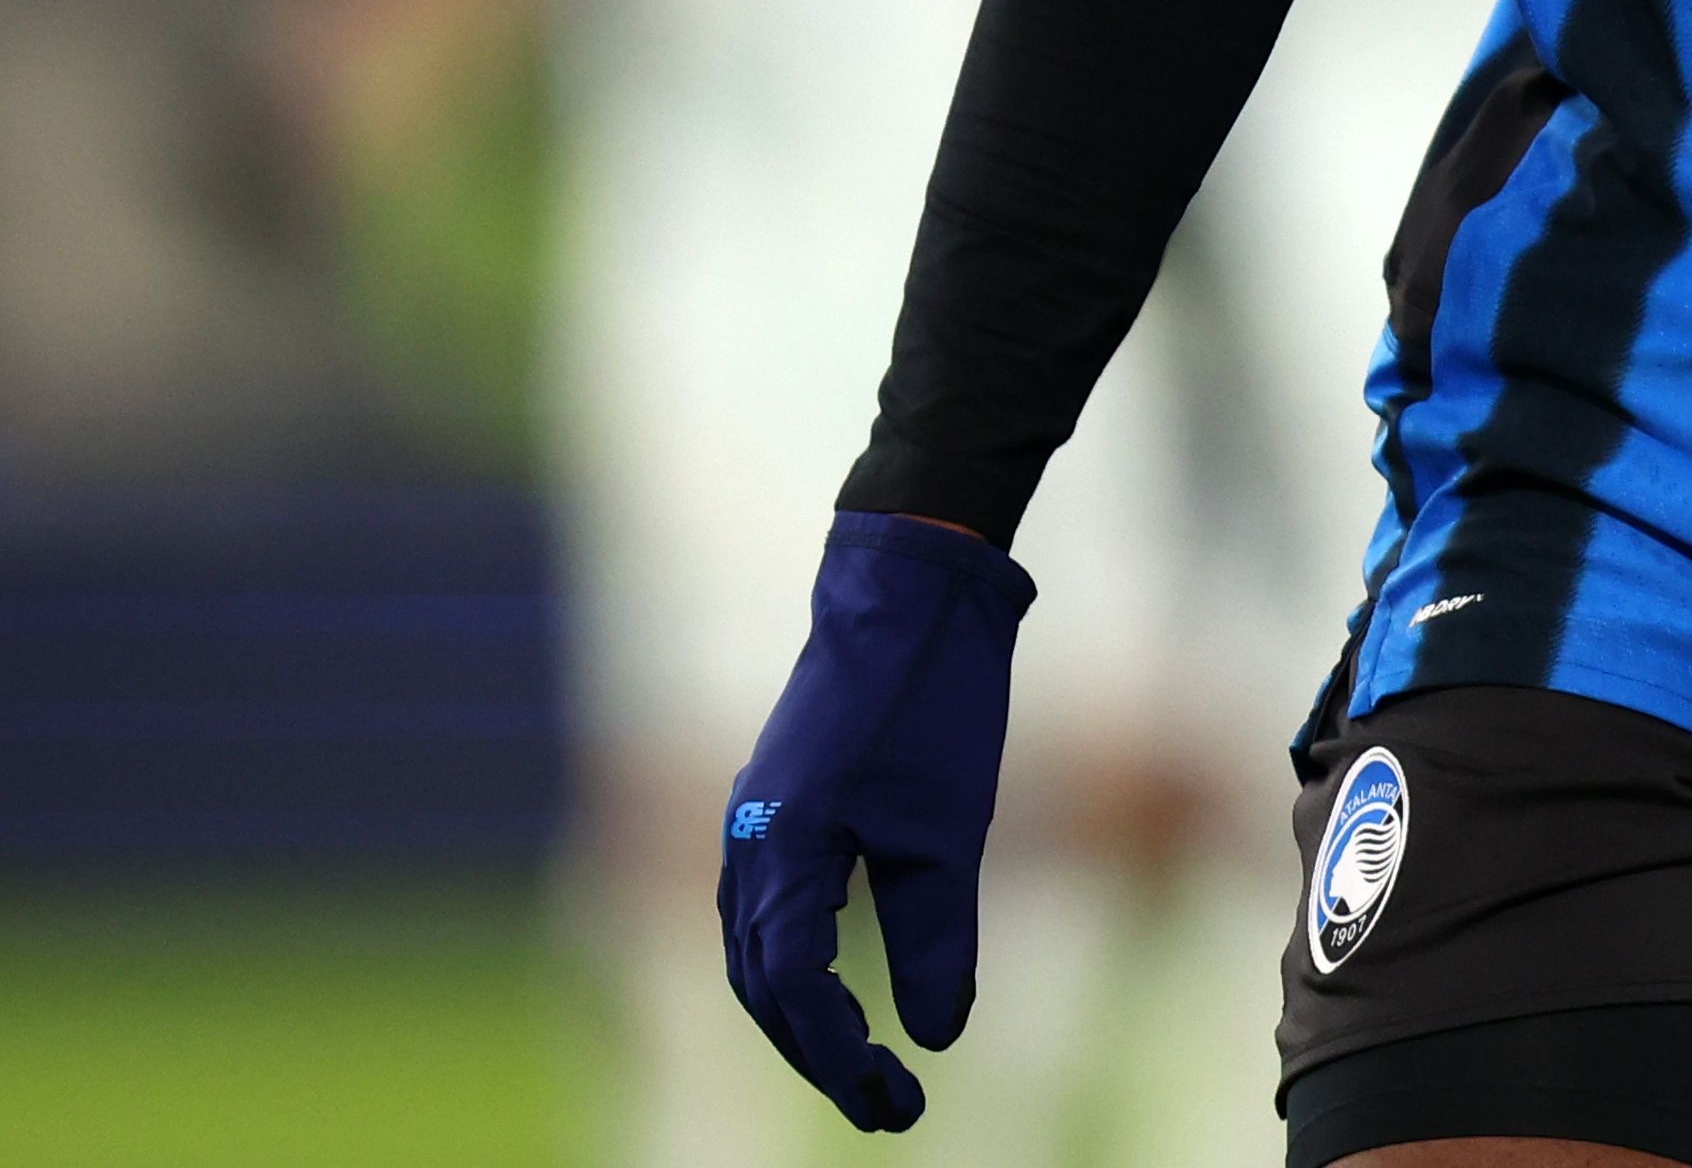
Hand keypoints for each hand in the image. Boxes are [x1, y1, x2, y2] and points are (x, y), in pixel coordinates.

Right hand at [718, 513, 1035, 1131]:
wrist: (906, 585)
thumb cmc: (930, 697)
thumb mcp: (945, 830)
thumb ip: (935, 940)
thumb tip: (936, 1040)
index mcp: (782, 850)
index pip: (795, 990)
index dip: (841, 1057)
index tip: (895, 1104)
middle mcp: (746, 840)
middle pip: (761, 984)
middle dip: (818, 1053)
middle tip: (884, 1106)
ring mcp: (751, 818)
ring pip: (753, 951)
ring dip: (799, 1014)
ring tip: (860, 1066)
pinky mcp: (773, 800)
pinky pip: (760, 909)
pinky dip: (790, 964)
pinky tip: (831, 986)